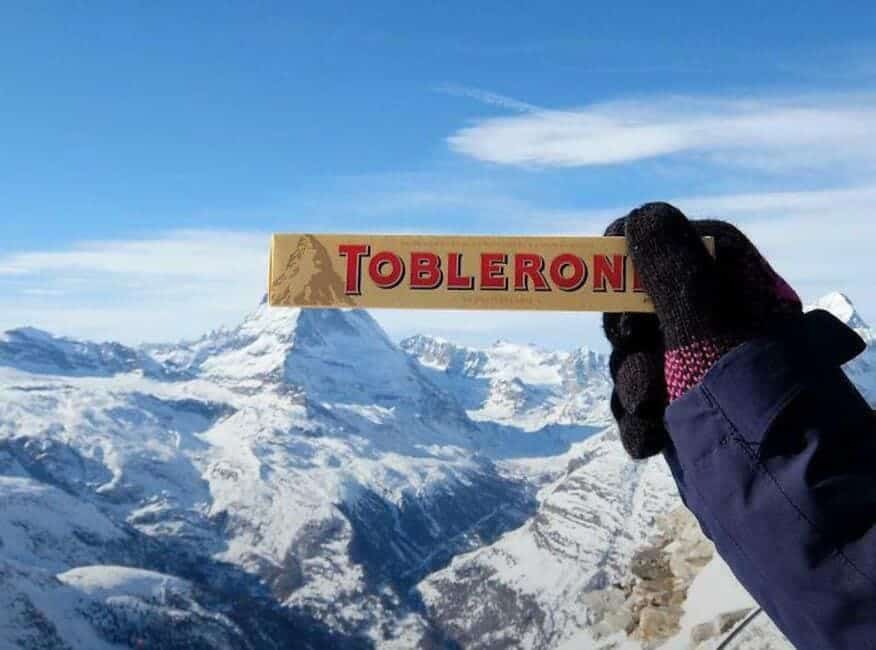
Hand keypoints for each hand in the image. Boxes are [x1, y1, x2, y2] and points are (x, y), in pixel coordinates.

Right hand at [603, 203, 802, 458]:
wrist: (777, 498)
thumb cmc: (746, 401)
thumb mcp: (705, 326)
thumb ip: (671, 269)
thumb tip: (640, 215)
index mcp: (734, 287)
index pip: (675, 243)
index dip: (634, 253)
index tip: (607, 267)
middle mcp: (714, 323)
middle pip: (638, 303)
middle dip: (628, 335)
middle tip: (633, 343)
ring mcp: (697, 368)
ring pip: (631, 357)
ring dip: (631, 385)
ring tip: (651, 408)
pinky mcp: (681, 409)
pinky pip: (636, 400)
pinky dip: (637, 422)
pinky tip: (653, 439)